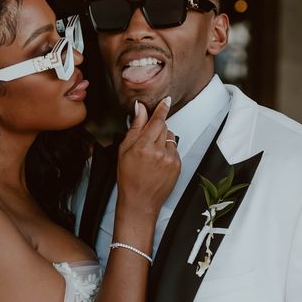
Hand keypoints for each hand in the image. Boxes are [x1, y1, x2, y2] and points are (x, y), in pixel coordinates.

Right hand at [116, 97, 180, 216]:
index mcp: (143, 146)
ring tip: (151, 155)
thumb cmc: (128, 177)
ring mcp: (170, 158)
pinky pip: (174, 150)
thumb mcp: (124, 150)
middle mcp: (158, 151)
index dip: (161, 109)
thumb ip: (135, 128)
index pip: (157, 120)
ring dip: (162, 140)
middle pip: (164, 127)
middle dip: (157, 128)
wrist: (140, 201)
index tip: (166, 100)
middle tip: (147, 140)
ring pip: (170, 138)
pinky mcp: (177, 165)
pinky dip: (167, 152)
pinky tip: (158, 162)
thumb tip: (140, 109)